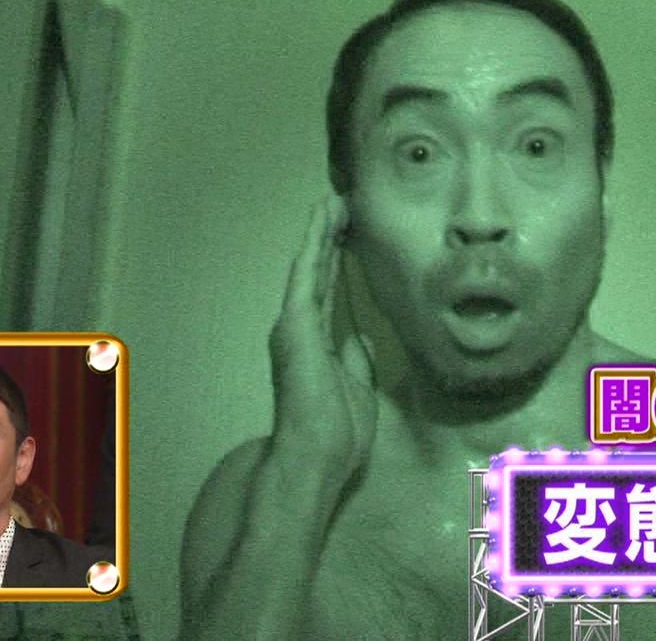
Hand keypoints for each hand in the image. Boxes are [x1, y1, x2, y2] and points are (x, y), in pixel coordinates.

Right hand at [268, 195, 376, 480]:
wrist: (317, 456)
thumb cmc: (338, 434)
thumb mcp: (358, 387)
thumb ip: (356, 358)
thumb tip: (360, 335)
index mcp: (318, 344)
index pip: (330, 292)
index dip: (338, 263)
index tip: (349, 236)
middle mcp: (301, 329)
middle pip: (318, 272)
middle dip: (329, 238)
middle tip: (341, 204)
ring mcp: (295, 323)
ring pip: (310, 265)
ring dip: (321, 232)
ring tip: (333, 199)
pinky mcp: (295, 321)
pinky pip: (306, 272)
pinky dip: (315, 242)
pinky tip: (323, 216)